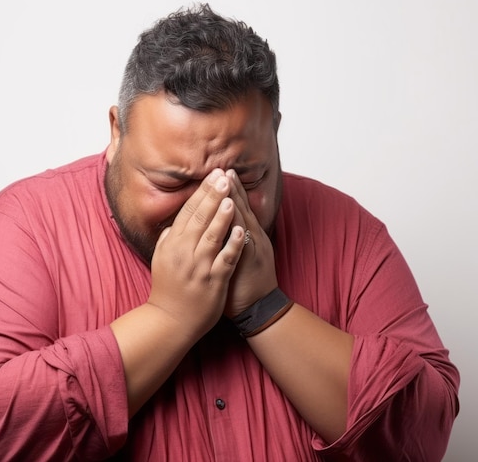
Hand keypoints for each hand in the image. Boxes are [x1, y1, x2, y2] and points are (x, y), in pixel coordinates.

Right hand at [147, 169, 245, 337]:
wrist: (171, 321)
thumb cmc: (168, 290)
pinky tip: (242, 230)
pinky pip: (225, 260)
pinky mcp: (213, 282)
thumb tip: (172, 224)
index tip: (211, 175)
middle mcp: (184, 253)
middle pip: (199, 219)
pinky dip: (233, 245)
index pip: (187, 212)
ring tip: (230, 197)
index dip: (200, 193)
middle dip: (211, 196)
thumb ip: (166, 240)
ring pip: (211, 236)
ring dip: (221, 216)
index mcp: (172, 245)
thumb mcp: (160, 261)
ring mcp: (199, 267)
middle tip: (222, 176)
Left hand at [223, 170, 277, 317]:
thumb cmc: (246, 283)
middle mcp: (253, 239)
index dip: (230, 190)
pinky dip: (238, 234)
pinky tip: (233, 221)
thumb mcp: (240, 254)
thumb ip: (230, 237)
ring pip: (243, 223)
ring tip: (227, 185)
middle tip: (223, 170)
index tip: (221, 172)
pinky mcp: (249, 265)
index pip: (238, 208)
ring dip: (236, 204)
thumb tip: (216, 221)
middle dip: (231, 190)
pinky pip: (243, 247)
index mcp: (249, 235)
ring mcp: (252, 251)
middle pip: (241, 210)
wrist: (260, 308)